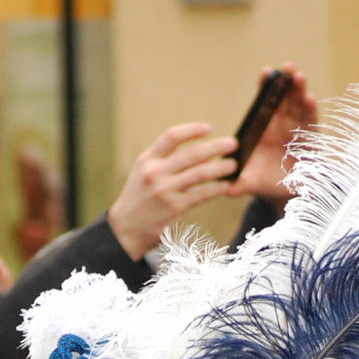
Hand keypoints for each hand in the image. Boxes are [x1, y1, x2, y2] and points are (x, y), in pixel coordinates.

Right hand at [108, 122, 237, 258]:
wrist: (125, 229)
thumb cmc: (138, 199)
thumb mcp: (141, 173)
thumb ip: (162, 160)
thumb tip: (196, 152)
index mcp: (147, 160)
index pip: (171, 137)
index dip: (192, 130)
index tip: (209, 128)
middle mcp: (155, 172)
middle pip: (191, 154)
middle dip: (215, 147)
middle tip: (232, 143)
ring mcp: (165, 190)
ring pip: (200, 173)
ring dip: (220, 168)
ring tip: (233, 165)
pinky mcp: (175, 208)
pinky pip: (201, 194)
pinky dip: (215, 189)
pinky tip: (225, 186)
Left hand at [229, 64, 316, 205]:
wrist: (284, 193)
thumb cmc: (264, 181)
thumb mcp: (249, 182)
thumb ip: (238, 182)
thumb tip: (224, 188)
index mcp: (265, 128)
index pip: (265, 102)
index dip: (265, 87)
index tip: (266, 71)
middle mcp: (282, 124)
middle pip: (285, 98)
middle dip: (286, 82)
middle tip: (287, 66)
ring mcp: (297, 130)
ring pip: (299, 106)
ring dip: (300, 90)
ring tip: (299, 76)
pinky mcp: (310, 140)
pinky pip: (311, 122)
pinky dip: (311, 110)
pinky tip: (310, 99)